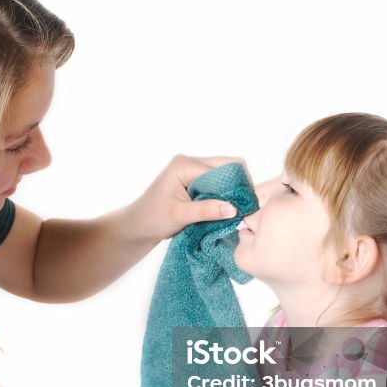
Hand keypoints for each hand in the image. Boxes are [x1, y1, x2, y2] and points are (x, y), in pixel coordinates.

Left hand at [124, 155, 247, 242]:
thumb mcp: (180, 216)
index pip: (222, 169)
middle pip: (227, 166)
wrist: (138, 225)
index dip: (237, 185)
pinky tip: (225, 208)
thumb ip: (207, 210)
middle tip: (245, 207)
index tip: (247, 205)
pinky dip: (223, 193)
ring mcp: (192, 169)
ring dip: (231, 190)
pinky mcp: (194, 178)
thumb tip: (234, 209)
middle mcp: (190, 161)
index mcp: (184, 165)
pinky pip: (217, 182)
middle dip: (238, 185)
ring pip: (224, 174)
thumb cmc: (153, 219)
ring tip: (236, 209)